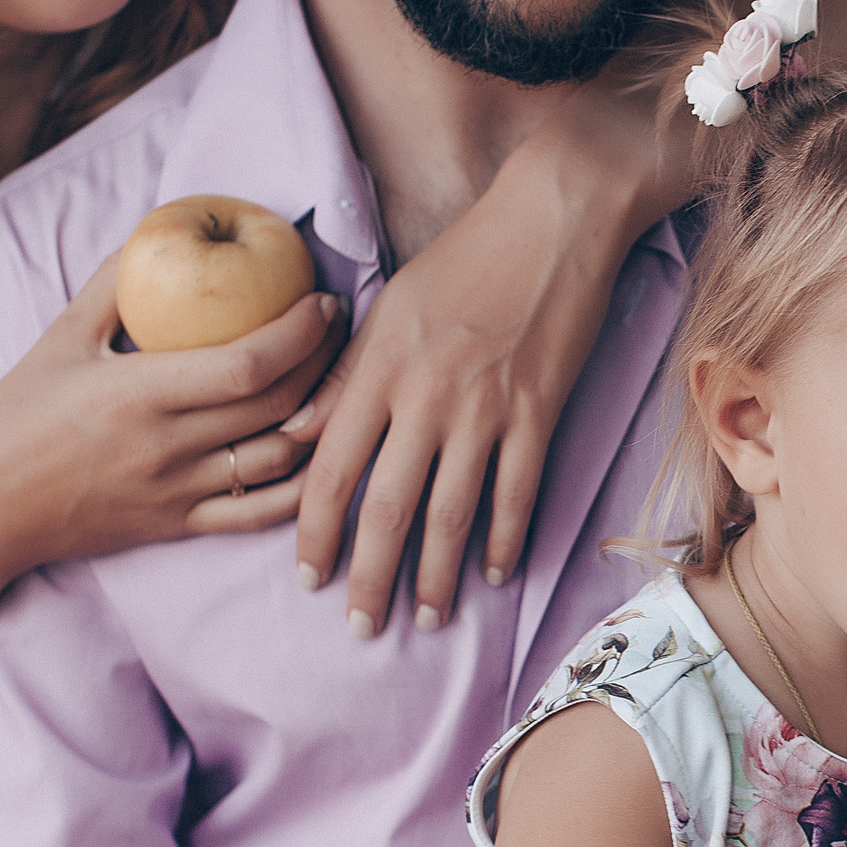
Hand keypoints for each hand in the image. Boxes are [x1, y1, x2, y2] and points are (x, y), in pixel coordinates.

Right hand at [0, 254, 344, 579]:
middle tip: (343, 330)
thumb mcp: (57, 341)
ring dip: (324, 418)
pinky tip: (321, 451)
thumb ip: (111, 287)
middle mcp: (169, 446)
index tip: (324, 302)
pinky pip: (263, 512)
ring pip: (282, 458)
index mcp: (140, 393)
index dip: (301, 332)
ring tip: (340, 380)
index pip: (249, 363)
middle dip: (327, 362)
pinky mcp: (183, 527)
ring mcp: (181, 492)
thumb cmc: (14, 421)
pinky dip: (305, 484)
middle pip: (279, 404)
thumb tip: (160, 229)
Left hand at [287, 170, 618, 639]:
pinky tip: (496, 574)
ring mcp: (485, 409)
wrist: (552, 219)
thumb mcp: (388, 309)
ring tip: (431, 618)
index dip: (314, 534)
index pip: (330, 470)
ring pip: (452, 514)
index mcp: (378, 369)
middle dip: (370, 578)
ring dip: (439, 576)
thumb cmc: (464, 256)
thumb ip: (343, 377)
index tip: (307, 577)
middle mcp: (425, 397)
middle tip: (362, 627)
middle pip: (387, 508)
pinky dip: (506, 539)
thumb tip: (294, 435)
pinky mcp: (539, 411)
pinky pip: (517, 491)